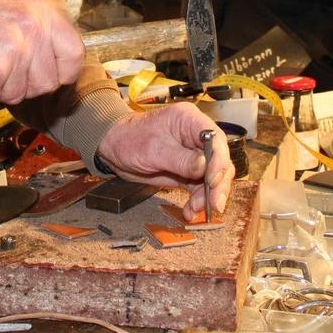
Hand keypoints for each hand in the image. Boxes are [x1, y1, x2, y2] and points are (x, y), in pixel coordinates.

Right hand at [0, 0, 83, 104]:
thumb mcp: (19, 6)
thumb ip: (44, 30)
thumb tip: (63, 61)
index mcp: (44, 12)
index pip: (75, 55)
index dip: (64, 71)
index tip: (52, 75)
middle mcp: (34, 31)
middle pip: (47, 83)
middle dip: (26, 84)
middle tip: (4, 66)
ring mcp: (15, 52)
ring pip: (20, 95)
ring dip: (1, 87)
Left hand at [95, 103, 231, 221]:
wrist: (113, 148)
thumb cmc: (129, 139)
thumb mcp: (154, 150)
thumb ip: (181, 160)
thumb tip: (206, 167)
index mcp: (190, 121)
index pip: (216, 139)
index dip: (219, 161)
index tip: (212, 181)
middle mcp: (195, 137)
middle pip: (219, 161)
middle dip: (217, 184)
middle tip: (213, 204)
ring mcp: (193, 155)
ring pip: (212, 177)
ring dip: (207, 196)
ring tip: (194, 209)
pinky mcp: (187, 171)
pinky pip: (199, 187)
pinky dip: (197, 201)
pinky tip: (189, 211)